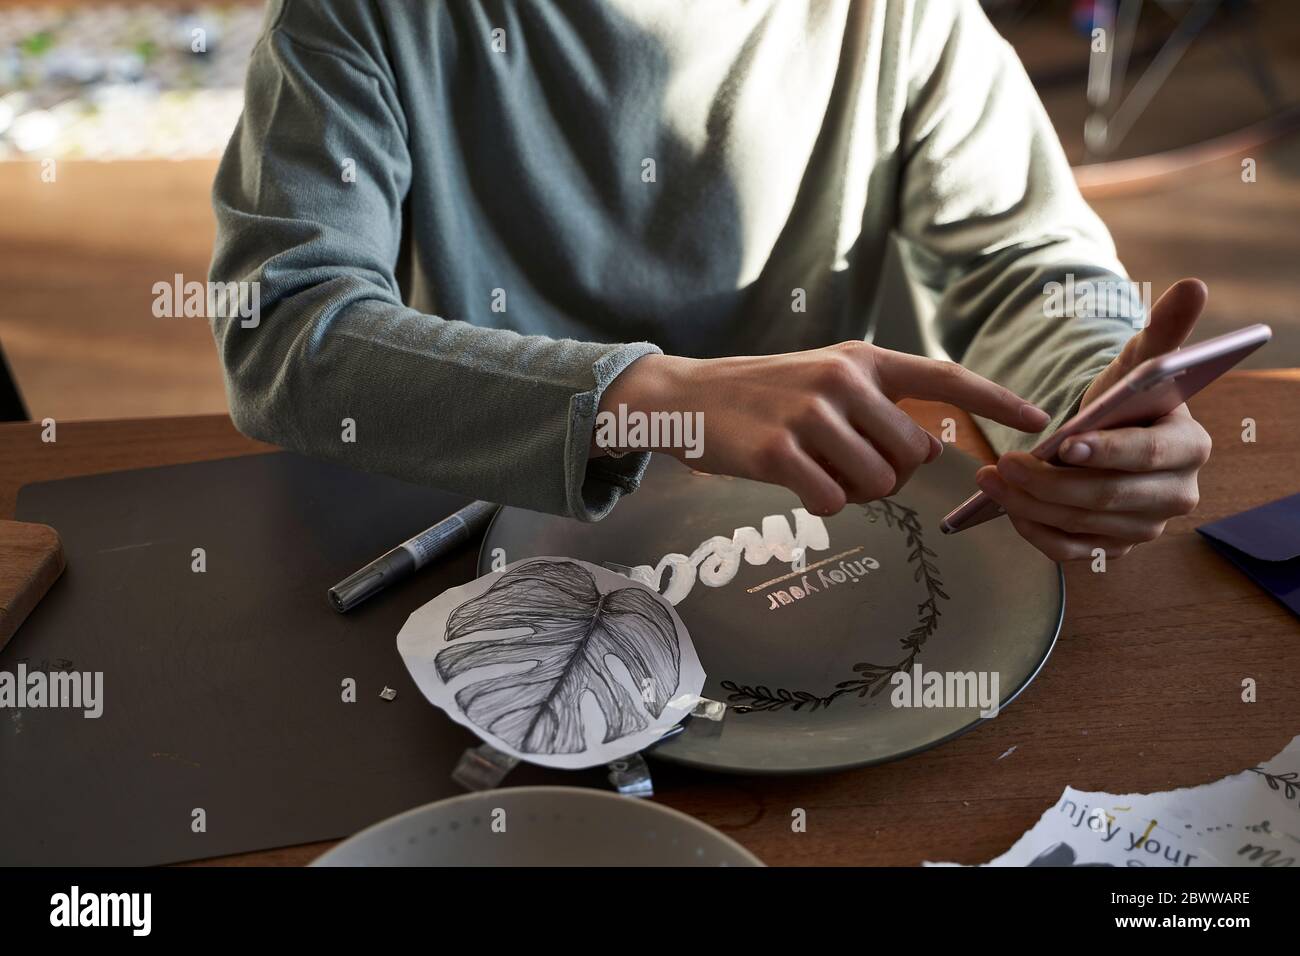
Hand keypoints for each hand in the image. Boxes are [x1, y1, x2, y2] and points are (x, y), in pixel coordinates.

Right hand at [597, 340, 1049, 515]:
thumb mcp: (825, 382)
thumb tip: (928, 451)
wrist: (686, 397)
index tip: (1041, 422)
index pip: (945, 378)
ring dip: (851, 492)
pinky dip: (817, 503)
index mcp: (863, 360)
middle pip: (913, 456)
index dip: (997, 400)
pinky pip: (831, 502)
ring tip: (813, 469)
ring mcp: (812, 415)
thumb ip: (877, 406)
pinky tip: (789, 480)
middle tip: (845, 464)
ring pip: (877, 484)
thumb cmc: (763, 397)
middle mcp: (845, 381)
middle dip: (889, 474)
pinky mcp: (781, 451)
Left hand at [975, 278, 1212, 561]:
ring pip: (1081, 525)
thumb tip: (1193, 286)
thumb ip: (1163, 330)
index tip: (1065, 443)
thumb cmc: (1125, 400)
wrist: (1108, 438)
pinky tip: (1004, 504)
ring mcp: (1144, 528)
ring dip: (1029, 504)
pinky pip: (1068, 550)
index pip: (1146, 457)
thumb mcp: (1138, 364)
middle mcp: (1177, 495)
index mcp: (1190, 448)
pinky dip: (1032, 530)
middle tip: (1003, 462)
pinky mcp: (1113, 549)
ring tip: (990, 476)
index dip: (1105, 452)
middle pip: (1107, 498)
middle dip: (1050, 482)